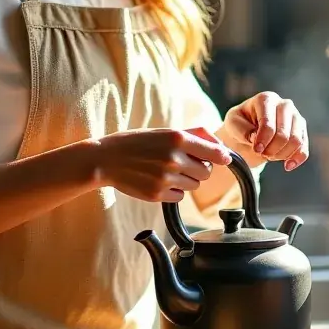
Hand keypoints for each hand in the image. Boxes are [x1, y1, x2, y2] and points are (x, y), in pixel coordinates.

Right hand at [91, 128, 231, 202]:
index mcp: (178, 139)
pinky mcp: (157, 195)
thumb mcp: (164, 131)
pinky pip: (180, 196)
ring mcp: (166, 178)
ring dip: (186, 180)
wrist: (106, 160)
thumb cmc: (137, 142)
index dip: (221, 157)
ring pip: (194, 185)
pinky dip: (174, 191)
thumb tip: (220, 147)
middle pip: (206, 172)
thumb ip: (194, 135)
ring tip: (167, 170)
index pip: (216, 153)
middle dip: (199, 168)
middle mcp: (174, 159)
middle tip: (184, 163)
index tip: (223, 159)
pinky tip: (159, 181)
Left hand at [219, 92, 308, 170]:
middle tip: (261, 153)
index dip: (263, 140)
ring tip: (269, 156)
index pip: (268, 123)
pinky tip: (287, 166)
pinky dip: (296, 159)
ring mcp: (296, 117)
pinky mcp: (302, 130)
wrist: (249, 132)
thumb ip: (242, 129)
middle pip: (284, 134)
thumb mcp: (233, 124)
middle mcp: (284, 105)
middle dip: (272, 149)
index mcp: (266, 99)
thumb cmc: (240, 125)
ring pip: (296, 141)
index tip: (256, 149)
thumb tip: (254, 137)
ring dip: (281, 154)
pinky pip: (304, 148)